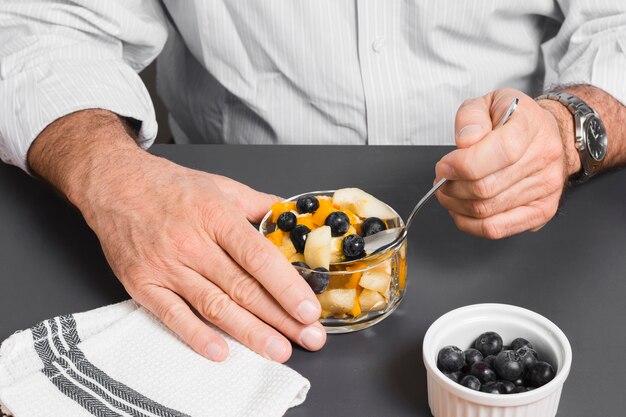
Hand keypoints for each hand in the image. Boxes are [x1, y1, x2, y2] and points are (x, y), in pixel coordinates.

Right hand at [28, 111, 325, 362]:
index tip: (308, 309)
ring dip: (249, 333)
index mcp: (216, 217)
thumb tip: (292, 220)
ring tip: (278, 350)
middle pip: (243, 288)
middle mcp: (192, 243)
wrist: (115, 185)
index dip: (286, 287)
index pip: (259, 258)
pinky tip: (222, 351)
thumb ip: (259, 205)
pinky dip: (197, 336)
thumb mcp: (221, 185)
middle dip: (280, 317)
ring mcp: (166, 266)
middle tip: (308, 337)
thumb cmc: (169, 186)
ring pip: (214, 306)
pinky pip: (173, 315)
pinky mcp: (143, 284)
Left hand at [435, 88, 577, 238]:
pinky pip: (496, 229)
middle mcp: (544, 159)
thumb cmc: (513, 120)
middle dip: (452, 186)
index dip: (462, 164)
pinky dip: (469, 224)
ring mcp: (546, 189)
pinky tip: (460, 209)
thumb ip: (471, 117)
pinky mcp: (541, 212)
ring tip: (448, 191)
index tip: (444, 166)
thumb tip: (466, 141)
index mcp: (532, 127)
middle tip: (442, 179)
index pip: (500, 152)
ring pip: (486, 210)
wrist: (546, 134)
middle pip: (486, 187)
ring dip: (456, 205)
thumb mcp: (488, 102)